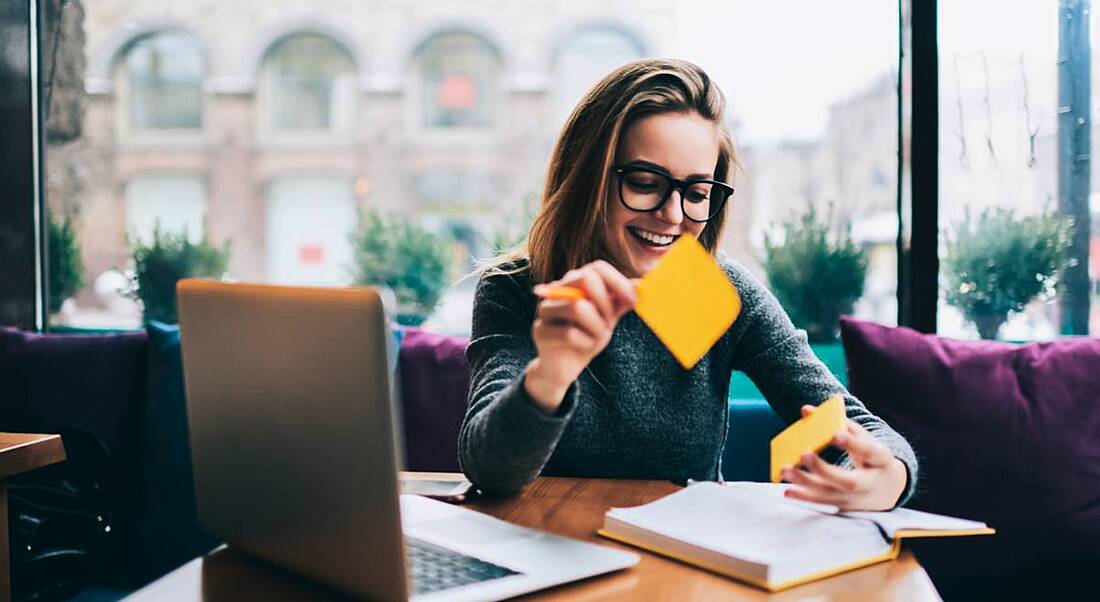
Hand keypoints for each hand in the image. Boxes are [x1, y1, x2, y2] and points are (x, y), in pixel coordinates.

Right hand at [524, 260, 636, 412]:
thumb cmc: (585, 338)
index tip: (633, 301)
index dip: (618, 282)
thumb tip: (639, 283)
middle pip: (584, 278)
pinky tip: (584, 347)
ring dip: (596, 326)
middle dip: (605, 303)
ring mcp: (545, 309)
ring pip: (577, 307)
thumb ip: (620, 301)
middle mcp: (557, 290)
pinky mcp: (540, 331)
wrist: (563, 367)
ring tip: (597, 337)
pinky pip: (569, 333)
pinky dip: (585, 342)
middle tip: (609, 322)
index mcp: (575, 282)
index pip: (597, 267)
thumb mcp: (607, 319)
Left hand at [779, 404, 907, 510]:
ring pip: (830, 494)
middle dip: (824, 469)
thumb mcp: (862, 437)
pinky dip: (804, 497)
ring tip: (786, 470)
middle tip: (804, 454)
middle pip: (848, 482)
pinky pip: (822, 504)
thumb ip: (837, 422)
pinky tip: (787, 491)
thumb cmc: (870, 456)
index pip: (868, 452)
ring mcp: (856, 498)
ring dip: (806, 483)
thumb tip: (806, 410)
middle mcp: (870, 483)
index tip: (835, 435)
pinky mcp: (844, 506)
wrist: (888, 488)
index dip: (853, 444)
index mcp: (880, 460)